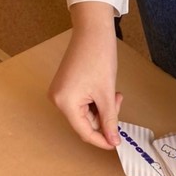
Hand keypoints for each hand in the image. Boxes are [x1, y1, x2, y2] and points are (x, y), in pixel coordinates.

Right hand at [49, 2, 121, 148]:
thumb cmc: (98, 57)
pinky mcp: (65, 87)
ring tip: (112, 92)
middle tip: (117, 101)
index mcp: (65, 103)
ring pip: (86, 114)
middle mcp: (58, 100)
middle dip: (104, 117)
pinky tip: (105, 90)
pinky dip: (96, 101)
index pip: (85, 132)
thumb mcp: (107, 95)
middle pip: (85, 123)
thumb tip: (113, 141)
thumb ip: (110, 121)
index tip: (116, 143)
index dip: (102, 140)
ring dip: (102, 108)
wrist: (92, 31)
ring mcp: (60, 93)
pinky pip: (82, 104)